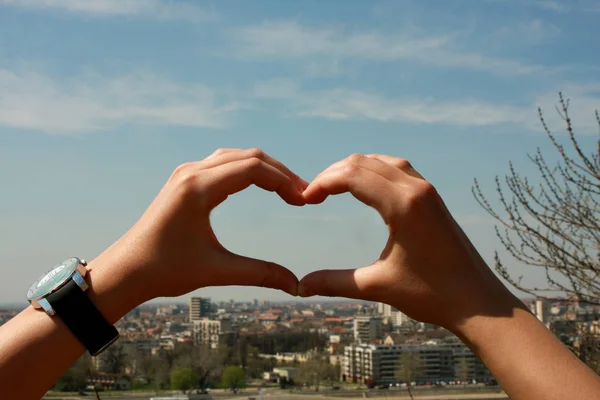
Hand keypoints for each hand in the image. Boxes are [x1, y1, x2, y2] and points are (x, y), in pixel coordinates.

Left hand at [89, 148, 306, 304]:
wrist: (125, 270)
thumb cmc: (164, 270)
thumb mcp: (216, 270)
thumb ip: (259, 273)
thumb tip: (295, 285)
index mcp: (197, 188)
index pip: (252, 169)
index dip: (283, 181)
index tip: (303, 201)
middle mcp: (191, 173)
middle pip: (248, 157)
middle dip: (279, 173)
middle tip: (302, 195)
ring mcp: (186, 173)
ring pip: (235, 157)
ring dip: (264, 169)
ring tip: (287, 190)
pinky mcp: (184, 180)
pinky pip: (222, 163)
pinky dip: (247, 170)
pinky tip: (260, 185)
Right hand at [298, 154, 518, 330]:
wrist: (479, 302)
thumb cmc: (433, 294)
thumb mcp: (378, 286)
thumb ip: (336, 282)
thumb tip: (302, 285)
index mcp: (402, 205)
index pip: (352, 176)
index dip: (322, 183)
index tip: (305, 200)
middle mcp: (416, 189)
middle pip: (364, 162)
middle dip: (333, 174)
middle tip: (313, 195)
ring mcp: (428, 191)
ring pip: (382, 161)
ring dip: (354, 168)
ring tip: (333, 187)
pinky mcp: (433, 198)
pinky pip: (399, 169)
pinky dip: (375, 170)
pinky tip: (365, 186)